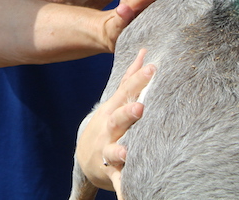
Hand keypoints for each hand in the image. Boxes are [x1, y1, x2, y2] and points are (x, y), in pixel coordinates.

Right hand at [76, 49, 154, 194]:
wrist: (85, 158)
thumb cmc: (108, 125)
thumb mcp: (116, 101)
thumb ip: (131, 78)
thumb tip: (144, 52)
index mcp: (113, 111)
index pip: (126, 92)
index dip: (138, 80)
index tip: (153, 68)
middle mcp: (109, 130)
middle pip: (117, 120)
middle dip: (128, 114)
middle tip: (141, 108)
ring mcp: (108, 152)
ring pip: (113, 152)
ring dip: (120, 152)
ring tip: (128, 153)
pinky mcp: (111, 173)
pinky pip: (119, 183)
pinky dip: (125, 190)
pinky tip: (132, 196)